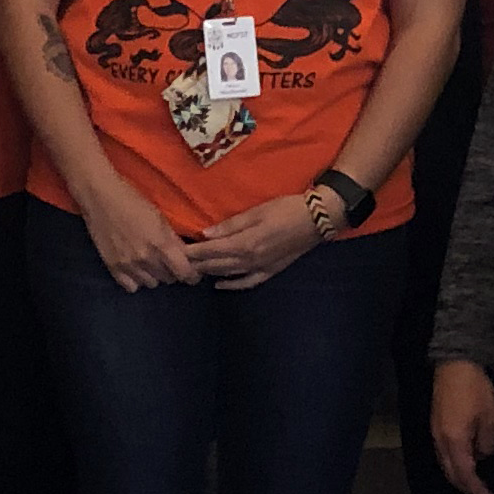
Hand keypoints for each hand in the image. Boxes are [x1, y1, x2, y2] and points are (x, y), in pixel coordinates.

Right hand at [78, 180, 198, 289]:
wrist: (100, 198)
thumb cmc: (133, 201)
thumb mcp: (160, 218)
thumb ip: (173, 240)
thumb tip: (185, 257)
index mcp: (161, 244)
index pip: (184, 273)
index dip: (191, 275)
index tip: (192, 272)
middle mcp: (145, 258)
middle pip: (169, 279)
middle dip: (172, 271)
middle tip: (167, 260)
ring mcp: (128, 265)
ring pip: (151, 284)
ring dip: (154, 275)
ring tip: (150, 262)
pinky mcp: (112, 267)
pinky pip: (131, 286)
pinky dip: (136, 279)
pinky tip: (135, 268)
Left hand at [180, 193, 326, 292]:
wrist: (318, 220)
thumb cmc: (286, 209)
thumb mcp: (256, 211)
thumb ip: (230, 225)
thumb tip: (205, 234)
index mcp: (245, 243)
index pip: (210, 251)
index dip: (192, 252)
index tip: (175, 252)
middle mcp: (250, 260)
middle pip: (216, 265)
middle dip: (195, 264)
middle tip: (177, 264)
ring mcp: (261, 268)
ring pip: (228, 274)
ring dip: (209, 273)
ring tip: (192, 272)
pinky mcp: (270, 271)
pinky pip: (247, 282)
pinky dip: (232, 285)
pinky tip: (220, 285)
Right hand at [431, 361, 493, 493]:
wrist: (455, 363)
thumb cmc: (476, 389)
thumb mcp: (491, 417)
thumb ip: (488, 442)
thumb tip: (484, 454)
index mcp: (454, 441)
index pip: (465, 474)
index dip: (477, 490)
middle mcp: (440, 441)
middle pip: (450, 473)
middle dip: (466, 487)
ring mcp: (435, 433)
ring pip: (444, 464)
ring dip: (458, 476)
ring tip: (474, 482)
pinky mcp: (435, 424)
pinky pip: (442, 453)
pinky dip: (453, 463)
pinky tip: (464, 461)